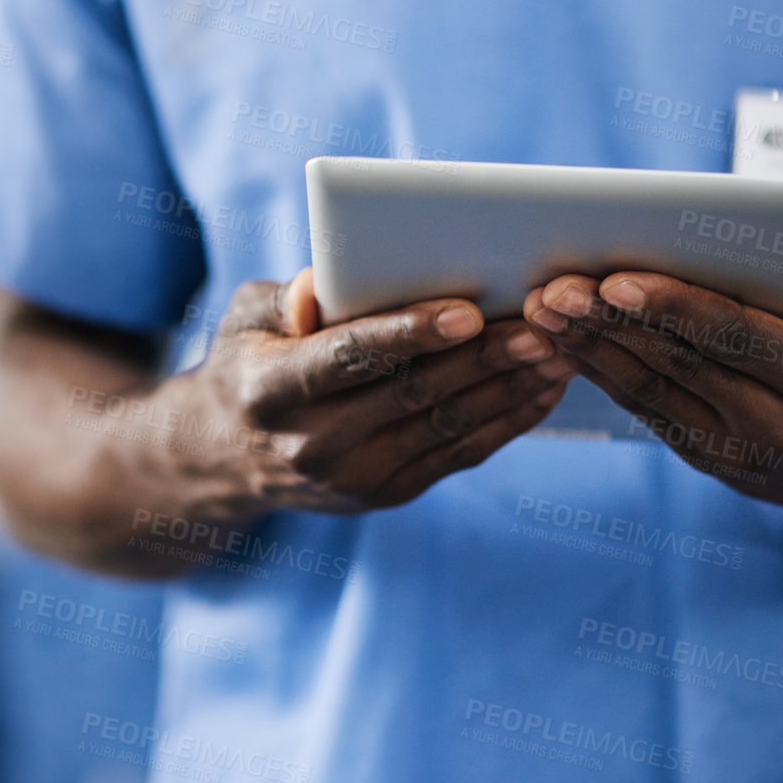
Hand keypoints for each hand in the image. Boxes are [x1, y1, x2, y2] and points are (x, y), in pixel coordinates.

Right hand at [160, 267, 573, 517]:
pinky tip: (541, 391)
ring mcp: (351, 479)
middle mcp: (309, 444)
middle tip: (539, 325)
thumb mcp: (243, 320)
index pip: (348, 358)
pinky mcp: (385, 495)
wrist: (225, 457)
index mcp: (271, 391)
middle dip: (482, 359)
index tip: (466, 311)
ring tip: (557, 353)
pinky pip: (457, 456)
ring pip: (445, 429)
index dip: (408, 334)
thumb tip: (321, 288)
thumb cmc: (247, 363)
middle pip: (411, 394)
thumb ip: (284, 299)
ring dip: (508, 390)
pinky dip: (506, 423)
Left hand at [521, 252, 782, 537]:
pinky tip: (561, 339)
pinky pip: (644, 410)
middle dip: (607, 324)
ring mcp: (734, 453)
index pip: (737, 338)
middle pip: (676, 365)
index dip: (674, 307)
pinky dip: (599, 372)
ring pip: (647, 392)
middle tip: (552, 287)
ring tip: (538, 309)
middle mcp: (773, 428)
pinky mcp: (705, 460)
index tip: (616, 280)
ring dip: (586, 349)